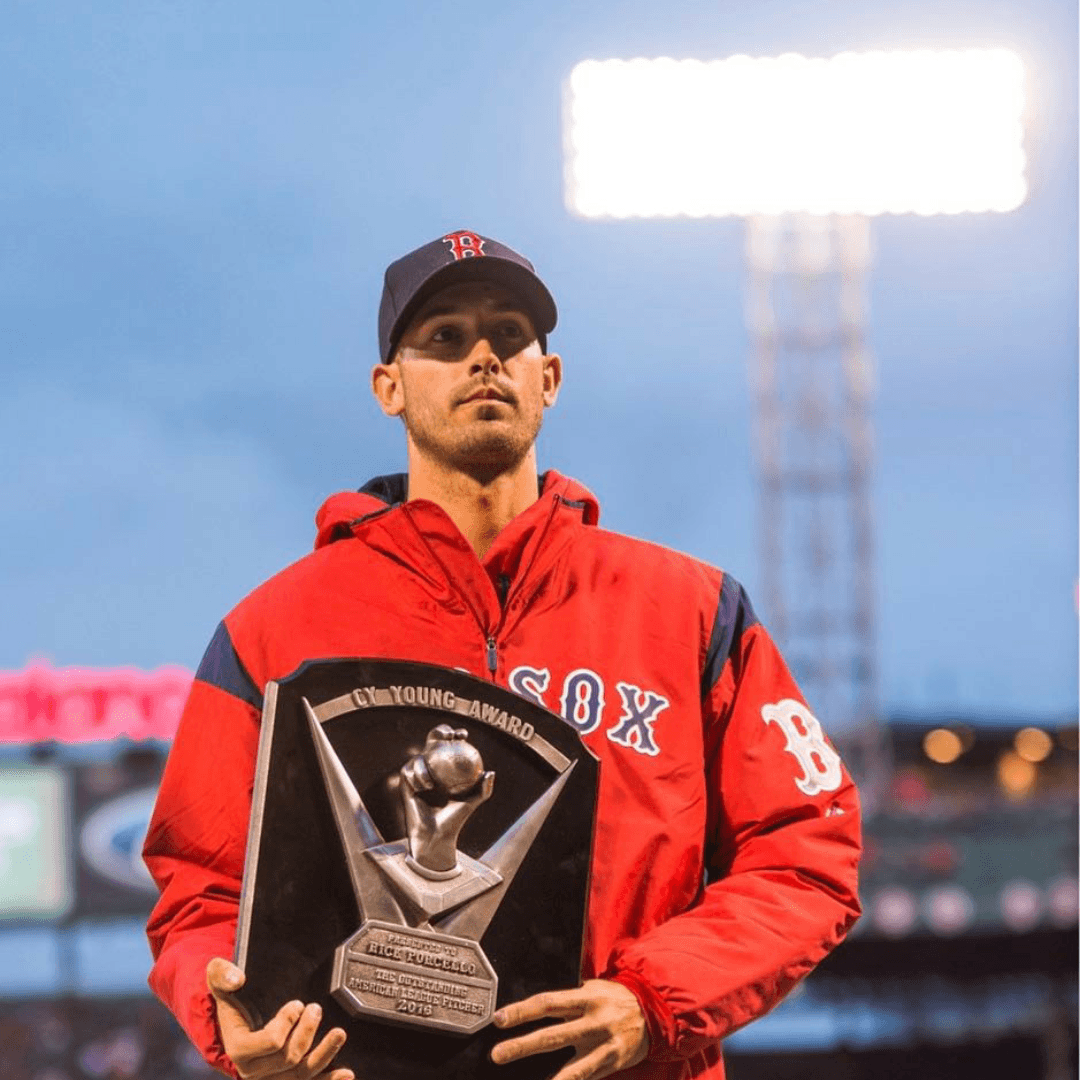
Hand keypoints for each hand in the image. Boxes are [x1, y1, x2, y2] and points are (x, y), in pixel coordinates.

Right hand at [206, 958, 352, 1079]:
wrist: (232, 1021)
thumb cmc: (230, 998)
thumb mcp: (220, 978)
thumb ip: (222, 974)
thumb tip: (237, 978)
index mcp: (239, 1048)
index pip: (270, 1042)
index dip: (287, 1022)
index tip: (297, 1004)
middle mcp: (253, 1070)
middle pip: (289, 1059)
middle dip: (307, 1032)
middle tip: (315, 1009)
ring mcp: (271, 1077)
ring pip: (302, 1074)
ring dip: (325, 1054)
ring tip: (339, 1034)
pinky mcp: (286, 1079)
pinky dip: (328, 1079)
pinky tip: (346, 1073)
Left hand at [490, 979, 648, 1079]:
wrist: (654, 1012)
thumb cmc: (615, 998)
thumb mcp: (592, 989)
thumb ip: (568, 1001)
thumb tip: (536, 1009)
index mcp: (586, 998)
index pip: (547, 1003)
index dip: (522, 1011)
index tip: (499, 1019)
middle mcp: (594, 1022)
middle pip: (553, 1035)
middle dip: (522, 1046)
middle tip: (497, 1054)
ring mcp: (603, 1047)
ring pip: (572, 1067)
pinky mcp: (610, 1064)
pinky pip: (586, 1078)